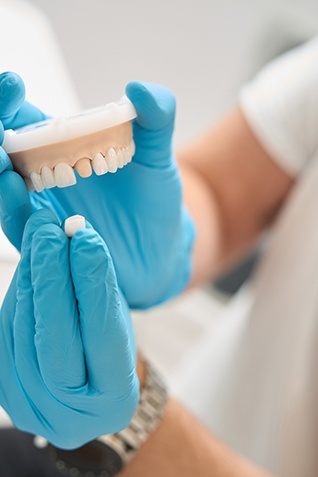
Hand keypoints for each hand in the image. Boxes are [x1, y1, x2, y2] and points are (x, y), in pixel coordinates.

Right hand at [0, 74, 194, 308]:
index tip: (13, 85)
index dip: (11, 101)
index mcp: (63, 146)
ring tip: (2, 160)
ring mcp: (45, 209)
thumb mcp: (157, 155)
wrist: (161, 244)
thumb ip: (157, 117)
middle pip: (5, 153)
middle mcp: (44, 176)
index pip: (24, 119)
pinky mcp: (51, 241)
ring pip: (7, 191)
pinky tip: (21, 196)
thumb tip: (137, 88)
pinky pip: (24, 228)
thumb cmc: (154, 196)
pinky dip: (17, 212)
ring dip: (0, 176)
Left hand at [0, 209, 138, 448]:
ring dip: (30, 277)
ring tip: (40, 234)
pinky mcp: (5, 389)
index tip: (87, 239)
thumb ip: (97, 284)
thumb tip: (75, 234)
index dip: (93, 284)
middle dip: (51, 277)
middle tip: (50, 229)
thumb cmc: (110, 350)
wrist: (89, 388)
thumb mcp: (116, 320)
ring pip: (22, 331)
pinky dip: (20, 292)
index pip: (102, 337)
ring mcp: (31, 406)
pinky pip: (5, 332)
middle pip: (53, 340)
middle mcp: (69, 415)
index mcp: (112, 402)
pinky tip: (32, 264)